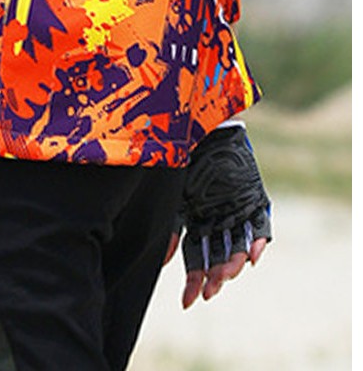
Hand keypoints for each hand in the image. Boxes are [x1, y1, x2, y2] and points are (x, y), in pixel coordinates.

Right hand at [172, 124, 271, 308]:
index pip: (196, 256)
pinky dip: (258, 243)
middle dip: (215, 276)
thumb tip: (165, 263)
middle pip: (218, 255)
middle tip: (211, 292)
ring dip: (233, 264)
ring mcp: (236, 208)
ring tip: (228, 277)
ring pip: (238, 245)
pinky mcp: (254, 197)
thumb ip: (170, 227)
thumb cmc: (180, 156)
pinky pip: (260, 226)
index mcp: (196, 218)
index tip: (188, 302)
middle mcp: (217, 217)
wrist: (199, 124)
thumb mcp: (172, 196)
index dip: (193, 280)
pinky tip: (253, 259)